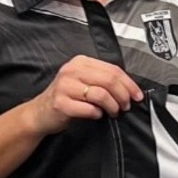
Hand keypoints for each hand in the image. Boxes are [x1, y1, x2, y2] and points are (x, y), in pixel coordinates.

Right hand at [28, 55, 143, 134]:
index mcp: (80, 62)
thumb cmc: (66, 98)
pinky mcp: (61, 103)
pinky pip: (88, 109)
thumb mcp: (83, 82)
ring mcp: (65, 86)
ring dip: (112, 106)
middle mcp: (72, 71)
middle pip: (109, 80)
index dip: (129, 83)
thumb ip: (103, 80)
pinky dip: (97, 114)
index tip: (137, 95)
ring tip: (113, 112)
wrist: (40, 113)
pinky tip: (97, 115)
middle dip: (123, 95)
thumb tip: (129, 89)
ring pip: (101, 94)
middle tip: (126, 106)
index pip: (112, 69)